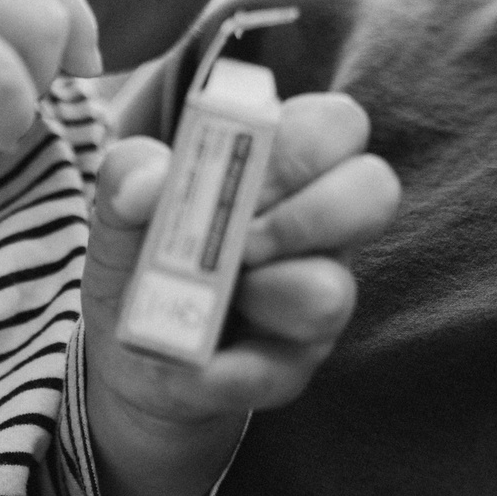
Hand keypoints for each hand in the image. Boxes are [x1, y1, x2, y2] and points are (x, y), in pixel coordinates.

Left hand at [79, 92, 401, 495]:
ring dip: (261, 290)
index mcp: (284, 171)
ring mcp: (313, 300)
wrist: (129, 343)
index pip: (339, 126)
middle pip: (374, 190)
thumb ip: (129, 174)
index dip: (304, 139)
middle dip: (304, 211)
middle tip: (239, 237)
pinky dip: (218, 366)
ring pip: (332, 290)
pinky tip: (185, 359)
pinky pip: (274, 369)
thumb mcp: (122, 203)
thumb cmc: (143, 250)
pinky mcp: (287, 368)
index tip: (245, 167)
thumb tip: (149, 182)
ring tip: (206, 295)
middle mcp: (317, 231)